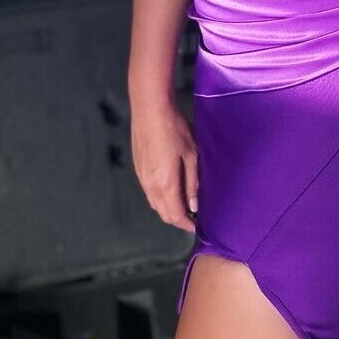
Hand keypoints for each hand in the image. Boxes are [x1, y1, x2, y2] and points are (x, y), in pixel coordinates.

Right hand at [130, 98, 198, 232]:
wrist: (150, 111)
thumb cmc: (175, 130)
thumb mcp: (192, 155)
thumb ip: (192, 183)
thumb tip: (194, 206)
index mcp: (166, 184)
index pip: (176, 215)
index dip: (188, 224)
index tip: (199, 227)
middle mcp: (151, 186)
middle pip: (164, 213)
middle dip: (179, 219)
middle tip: (194, 218)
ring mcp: (142, 178)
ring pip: (155, 204)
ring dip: (169, 209)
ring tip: (185, 205)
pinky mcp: (139, 169)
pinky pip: (150, 193)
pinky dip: (161, 199)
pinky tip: (171, 190)